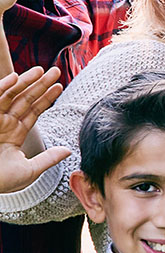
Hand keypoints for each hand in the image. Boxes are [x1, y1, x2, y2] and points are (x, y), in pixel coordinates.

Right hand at [0, 68, 69, 194]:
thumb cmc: (0, 182)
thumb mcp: (28, 170)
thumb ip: (47, 159)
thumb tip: (69, 151)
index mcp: (14, 134)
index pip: (33, 111)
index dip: (46, 98)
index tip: (60, 86)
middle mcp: (4, 124)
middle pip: (25, 99)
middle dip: (40, 84)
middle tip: (56, 71)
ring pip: (10, 96)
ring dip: (24, 81)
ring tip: (41, 70)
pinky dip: (2, 88)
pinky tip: (15, 78)